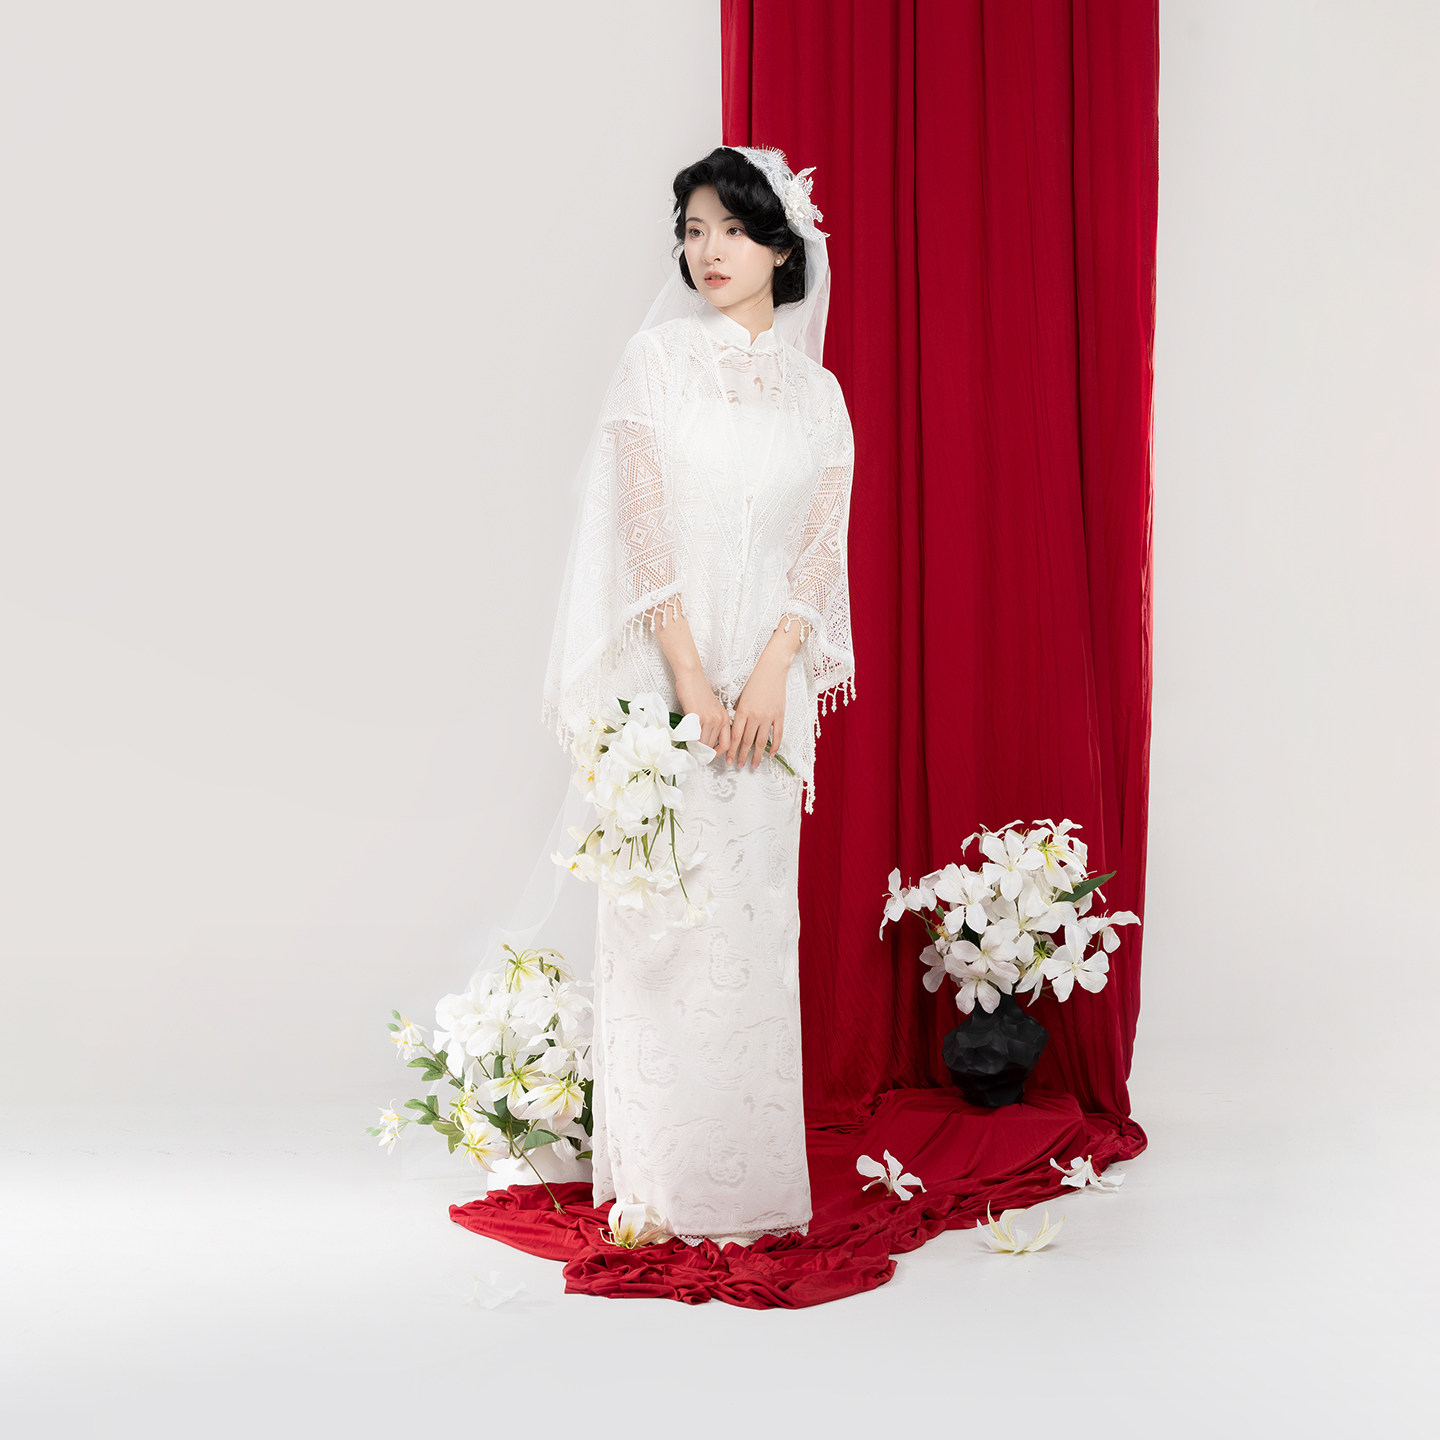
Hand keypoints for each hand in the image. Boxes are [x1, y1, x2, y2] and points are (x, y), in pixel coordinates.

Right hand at [675, 669, 730, 755]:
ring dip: (696, 748)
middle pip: (713, 746)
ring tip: (690, 748)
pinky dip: (690, 742)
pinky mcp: (698, 717)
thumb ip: (713, 724)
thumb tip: (706, 741)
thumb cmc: (698, 692)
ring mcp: (709, 719)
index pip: (727, 744)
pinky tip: (686, 740)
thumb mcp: (712, 709)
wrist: (691, 677)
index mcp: (725, 718)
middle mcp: (720, 720)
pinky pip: (695, 737)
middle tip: (696, 754)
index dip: (718, 753)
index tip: (710, 755)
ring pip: (704, 744)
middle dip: (704, 753)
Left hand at [728, 649, 787, 769]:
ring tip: (754, 765)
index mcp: (742, 711)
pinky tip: (771, 754)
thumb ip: (738, 713)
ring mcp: (768, 717)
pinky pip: (777, 735)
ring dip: (757, 755)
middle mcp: (755, 716)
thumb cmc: (754, 681)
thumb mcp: (741, 697)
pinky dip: (775, 746)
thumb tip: (735, 729)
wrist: (771, 669)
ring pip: (761, 742)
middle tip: (739, 766)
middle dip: (742, 756)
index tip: (728, 760)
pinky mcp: (780, 715)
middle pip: (747, 742)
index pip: (735, 737)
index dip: (731, 751)